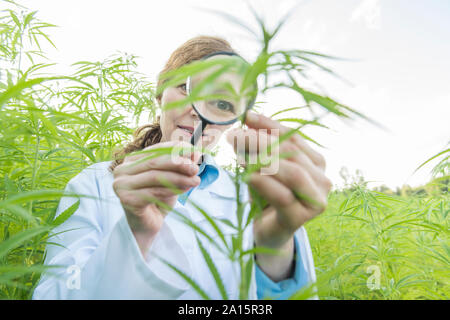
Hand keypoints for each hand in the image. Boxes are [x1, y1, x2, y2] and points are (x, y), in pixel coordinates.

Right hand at [113, 141, 201, 254]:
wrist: (146, 226)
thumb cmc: (158, 199)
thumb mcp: (171, 178)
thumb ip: (180, 165)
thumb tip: (195, 152)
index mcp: (131, 160)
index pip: (156, 149)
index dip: (176, 149)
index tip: (195, 152)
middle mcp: (122, 170)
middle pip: (155, 161)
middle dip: (178, 163)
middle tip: (195, 168)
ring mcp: (121, 185)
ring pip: (155, 176)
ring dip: (179, 178)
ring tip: (195, 180)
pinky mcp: (126, 199)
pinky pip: (153, 192)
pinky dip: (172, 190)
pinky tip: (185, 190)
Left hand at [226, 111, 331, 279]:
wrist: (268, 230)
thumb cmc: (267, 195)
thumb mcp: (261, 166)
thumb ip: (257, 146)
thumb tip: (245, 123)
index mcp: (316, 162)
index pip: (294, 137)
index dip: (270, 125)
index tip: (247, 116)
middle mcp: (323, 179)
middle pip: (292, 152)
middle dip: (262, 140)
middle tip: (235, 134)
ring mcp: (316, 200)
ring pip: (292, 172)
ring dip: (262, 159)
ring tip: (238, 151)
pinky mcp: (302, 218)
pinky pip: (282, 196)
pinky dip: (263, 182)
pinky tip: (246, 175)